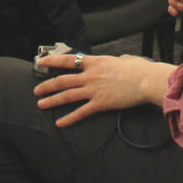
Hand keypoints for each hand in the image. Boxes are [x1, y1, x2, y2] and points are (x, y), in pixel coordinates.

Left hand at [34, 53, 172, 127]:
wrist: (146, 80)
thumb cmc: (139, 69)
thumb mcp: (124, 59)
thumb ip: (117, 61)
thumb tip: (120, 61)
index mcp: (94, 62)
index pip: (68, 60)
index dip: (52, 61)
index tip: (41, 62)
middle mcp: (90, 75)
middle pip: (62, 80)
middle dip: (47, 86)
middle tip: (37, 91)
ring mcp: (94, 89)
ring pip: (67, 95)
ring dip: (52, 100)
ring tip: (41, 104)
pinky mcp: (100, 103)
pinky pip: (81, 112)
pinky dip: (69, 118)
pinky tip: (60, 123)